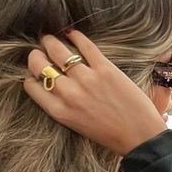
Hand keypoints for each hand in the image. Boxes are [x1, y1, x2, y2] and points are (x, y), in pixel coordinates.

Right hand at [24, 30, 166, 155]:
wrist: (140, 137)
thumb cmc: (110, 135)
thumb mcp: (77, 126)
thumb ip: (63, 106)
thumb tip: (54, 86)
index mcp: (59, 111)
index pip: (32, 86)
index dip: (31, 76)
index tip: (37, 73)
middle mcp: (68, 94)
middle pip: (39, 64)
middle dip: (36, 55)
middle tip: (40, 51)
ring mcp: (86, 79)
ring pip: (58, 50)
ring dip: (51, 41)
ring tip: (50, 39)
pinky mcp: (105, 69)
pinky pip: (85, 46)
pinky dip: (76, 36)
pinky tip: (72, 34)